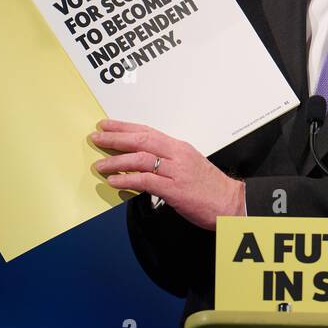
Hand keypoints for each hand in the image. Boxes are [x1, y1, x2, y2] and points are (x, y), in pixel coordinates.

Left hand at [90, 119, 245, 230]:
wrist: (231, 203)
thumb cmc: (210, 187)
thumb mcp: (189, 165)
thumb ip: (168, 161)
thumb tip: (143, 161)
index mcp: (179, 147)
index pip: (147, 131)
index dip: (124, 127)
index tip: (107, 124)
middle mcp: (177, 155)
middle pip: (141, 140)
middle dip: (115, 138)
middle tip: (97, 137)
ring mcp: (176, 172)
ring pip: (140, 159)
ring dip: (116, 161)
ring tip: (99, 165)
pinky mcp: (175, 190)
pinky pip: (146, 181)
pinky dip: (127, 180)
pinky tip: (113, 182)